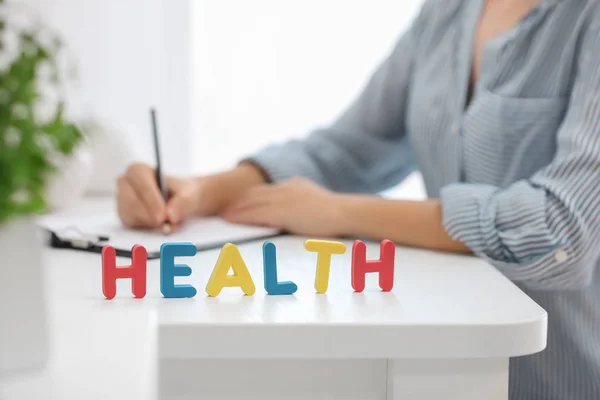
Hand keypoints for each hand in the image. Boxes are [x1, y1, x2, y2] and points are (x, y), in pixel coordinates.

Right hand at [116, 163, 210, 229]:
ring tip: (165, 223)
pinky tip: (157, 223)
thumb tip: (171, 215)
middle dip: (148, 215)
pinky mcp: (124, 214)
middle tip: (164, 224)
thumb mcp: (189, 194)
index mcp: (138, 170)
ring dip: (149, 222)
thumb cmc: (183, 192)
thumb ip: (183, 203)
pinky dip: (145, 227)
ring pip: (129, 215)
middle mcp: (126, 183)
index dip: (151, 200)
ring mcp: (122, 199)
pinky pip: (130, 224)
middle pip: (131, 201)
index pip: (141, 184)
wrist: (183, 200)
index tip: (163, 215)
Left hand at [222, 178, 343, 236]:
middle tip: (225, 208)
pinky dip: (242, 217)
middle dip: (240, 201)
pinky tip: (232, 219)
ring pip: (252, 203)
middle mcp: (285, 189)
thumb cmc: (336, 213)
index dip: (252, 196)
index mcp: (294, 185)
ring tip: (224, 215)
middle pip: (256, 194)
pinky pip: (256, 214)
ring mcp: (283, 200)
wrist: (344, 212)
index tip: (241, 201)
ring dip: (236, 209)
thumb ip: (304, 203)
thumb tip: (298, 212)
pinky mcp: (282, 213)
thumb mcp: (316, 201)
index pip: (268, 190)